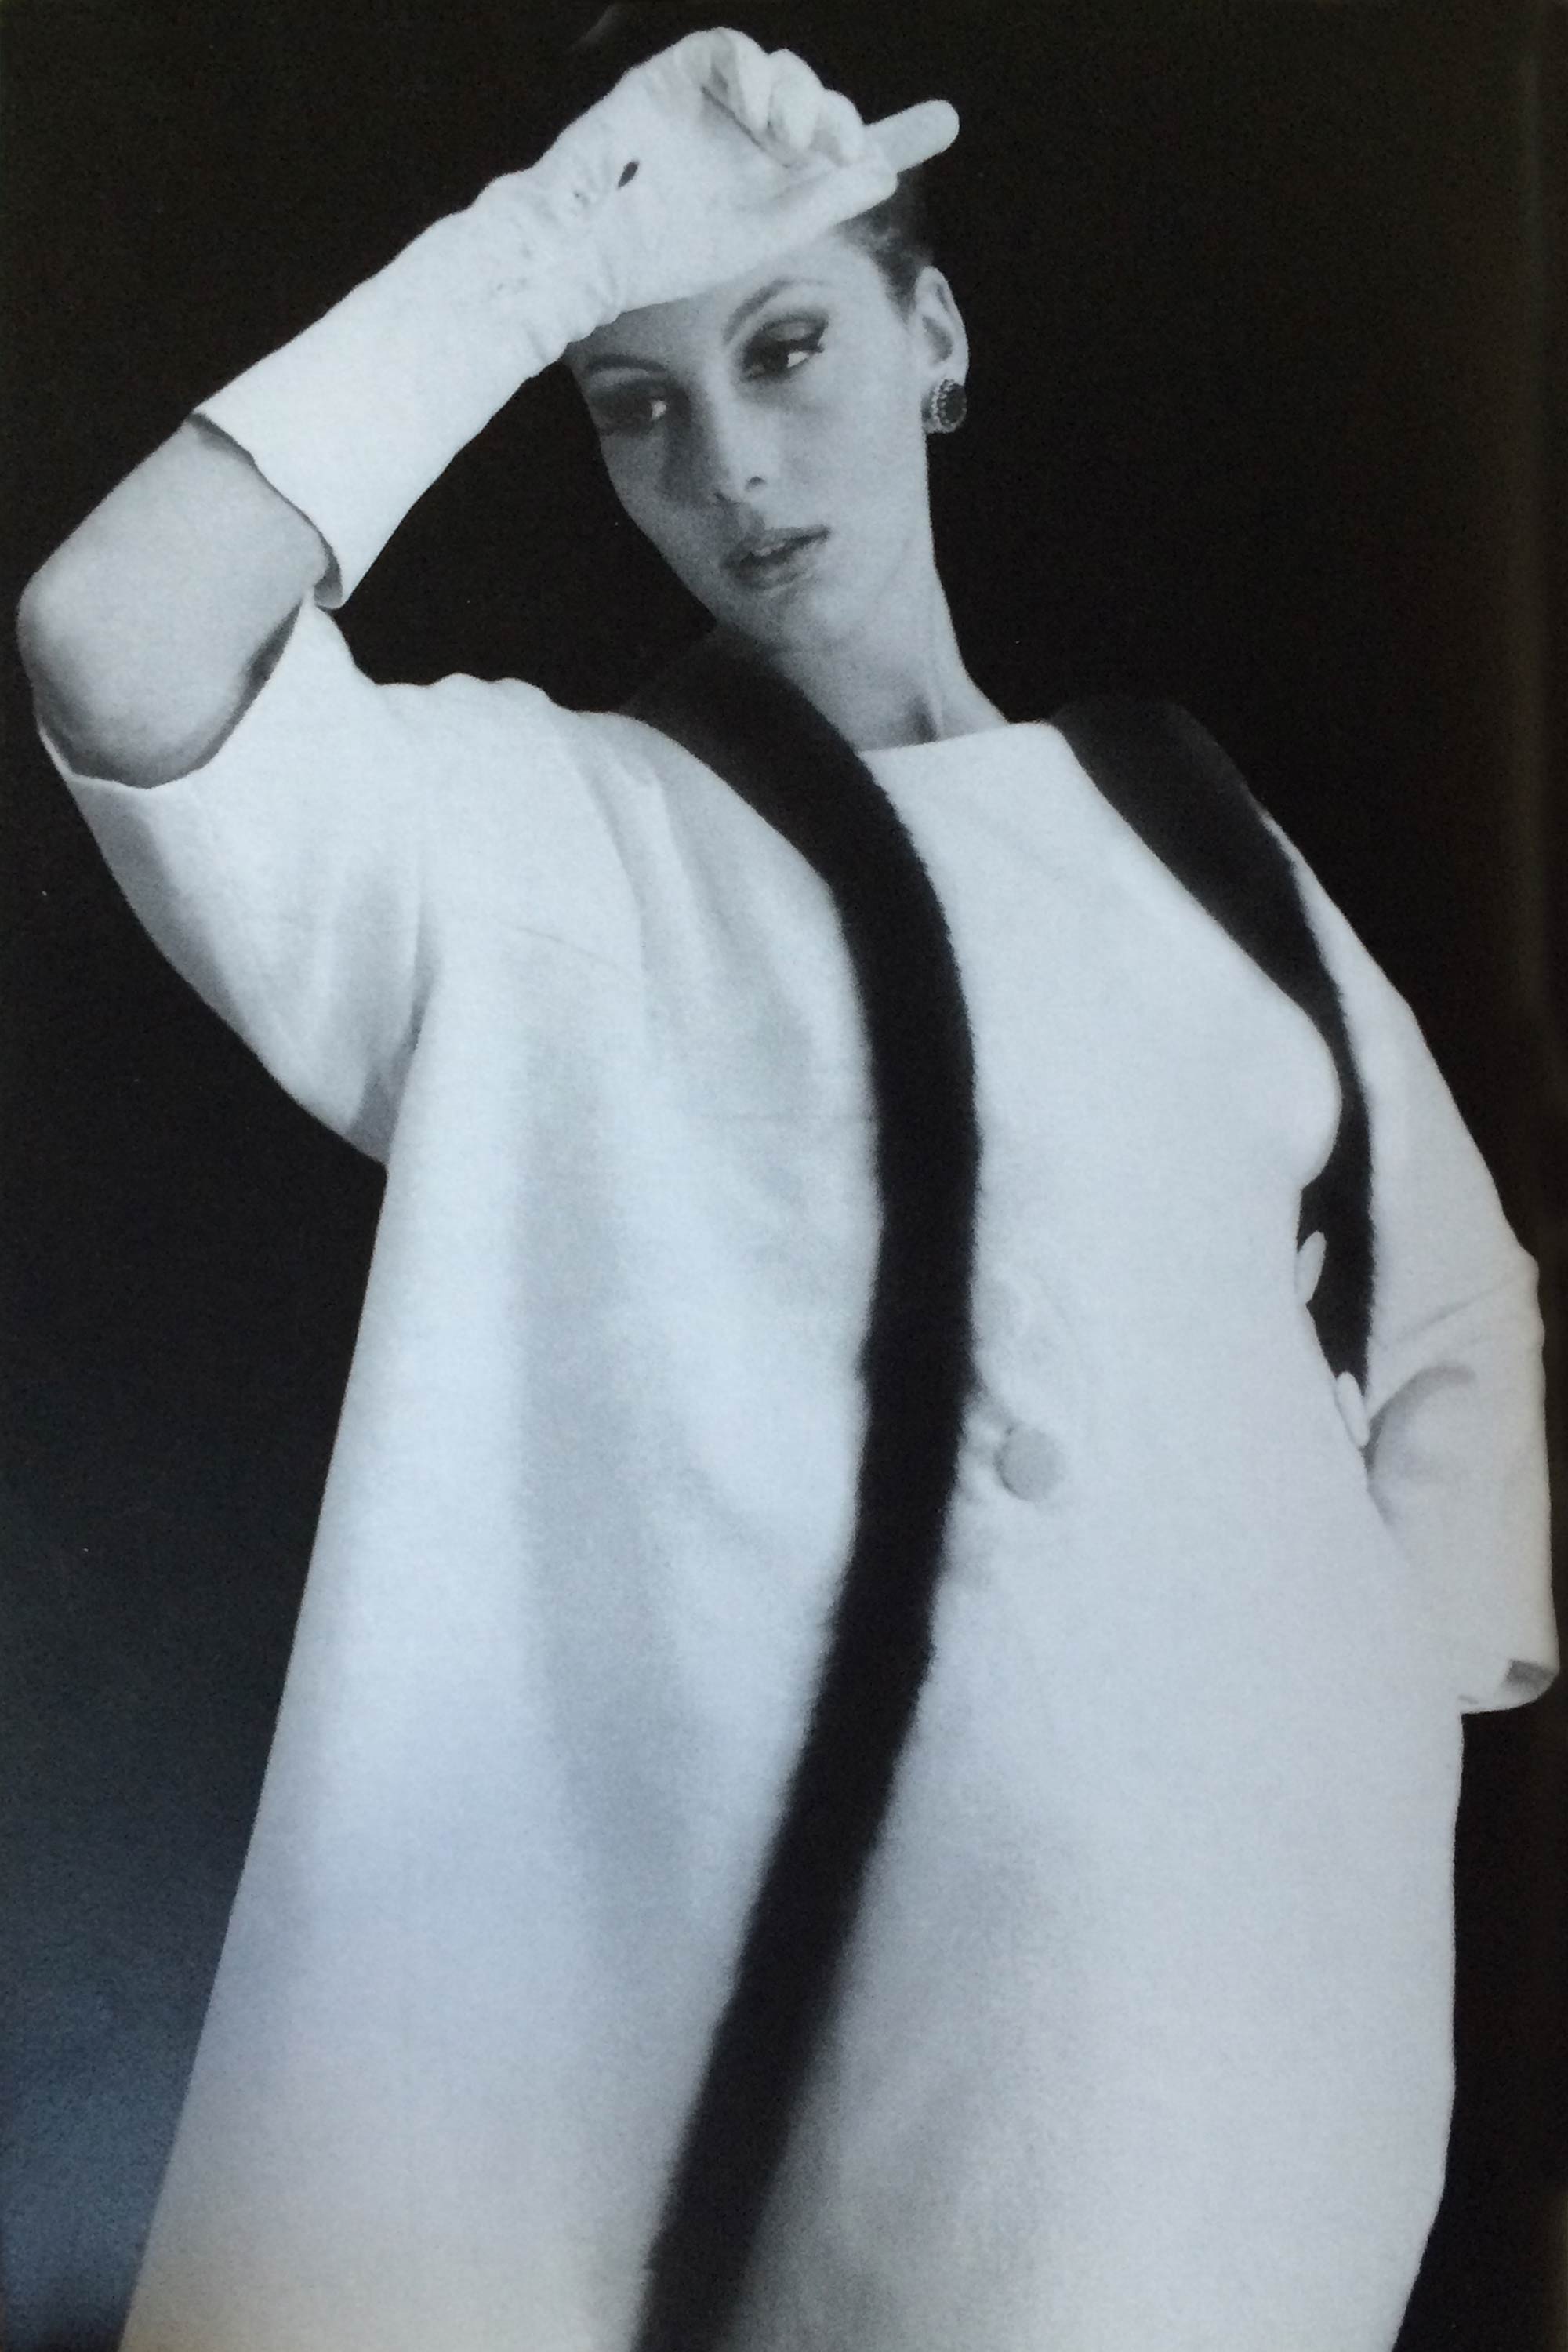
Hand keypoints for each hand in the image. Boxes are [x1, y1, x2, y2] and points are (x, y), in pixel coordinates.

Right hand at [528, 27, 958, 326]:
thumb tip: (882, 170)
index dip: (893, 130)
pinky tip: (760, 111)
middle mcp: (747, 133)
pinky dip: (751, 72)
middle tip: (843, 151)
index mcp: (771, 174)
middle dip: (838, 119)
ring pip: (779, 71)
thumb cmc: (666, 254)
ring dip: (800, 98)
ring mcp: (711, 103)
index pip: (841, 141)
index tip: (942, 122)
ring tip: (794, 142)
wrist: (593, 254)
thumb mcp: (761, 234)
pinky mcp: (673, 78)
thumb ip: (820, 200)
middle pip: (815, 100)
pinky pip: (725, 50)